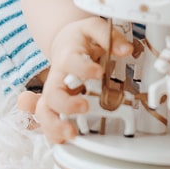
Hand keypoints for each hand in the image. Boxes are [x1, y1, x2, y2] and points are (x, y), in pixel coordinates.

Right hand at [34, 17, 131, 142]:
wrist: (65, 43)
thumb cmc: (80, 39)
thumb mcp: (94, 28)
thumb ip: (110, 37)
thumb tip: (125, 50)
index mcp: (67, 55)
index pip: (71, 61)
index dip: (83, 68)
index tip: (98, 72)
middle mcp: (57, 77)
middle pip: (52, 93)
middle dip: (66, 104)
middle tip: (85, 106)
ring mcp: (54, 93)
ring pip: (44, 112)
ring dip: (54, 125)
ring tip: (71, 133)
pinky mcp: (55, 106)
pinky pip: (47, 122)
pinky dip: (52, 133)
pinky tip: (64, 139)